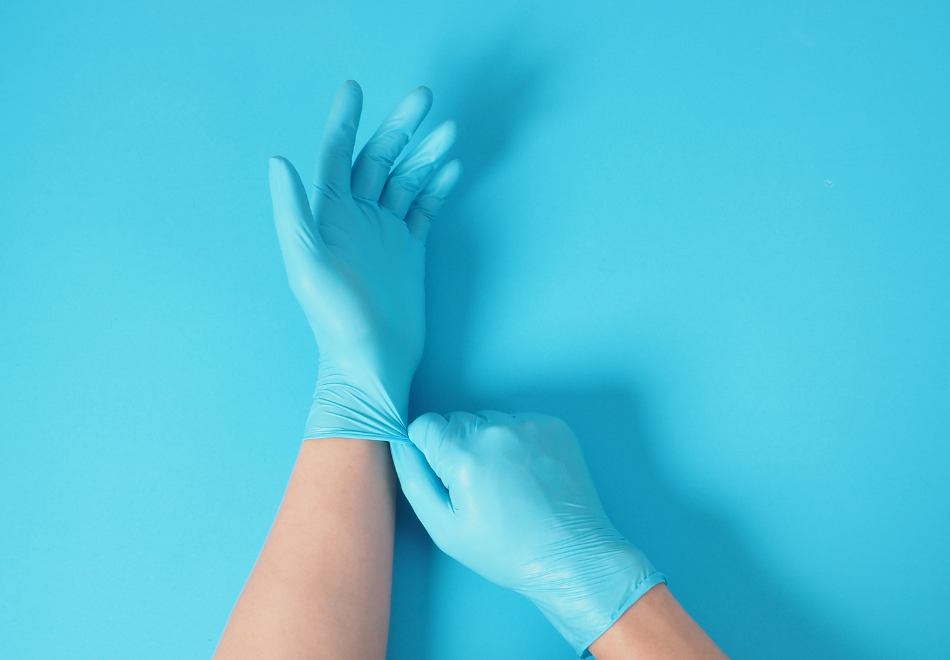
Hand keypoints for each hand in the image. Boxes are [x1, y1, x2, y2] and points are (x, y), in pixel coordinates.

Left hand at [269, 82, 459, 441]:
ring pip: (407, 179)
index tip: (355, 88)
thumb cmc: (335, 319)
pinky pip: (424, 207)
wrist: (371, 361)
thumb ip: (293, 212)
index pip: (337, 155)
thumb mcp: (306, 265)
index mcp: (330, 215)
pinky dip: (437, 186)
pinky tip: (451, 167)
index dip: (345, 120)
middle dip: (400, 127)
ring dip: (425, 153)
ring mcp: (386, 232)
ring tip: (448, 130)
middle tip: (424, 97)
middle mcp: (358, 217)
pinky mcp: (409, 249)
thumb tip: (279, 160)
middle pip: (379, 159)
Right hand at [391, 411, 665, 656]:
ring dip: (488, 441)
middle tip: (477, 484)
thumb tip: (398, 442)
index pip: (424, 424)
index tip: (444, 473)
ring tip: (505, 480)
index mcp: (464, 453)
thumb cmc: (505, 549)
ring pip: (488, 419)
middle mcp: (496, 430)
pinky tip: (528, 473)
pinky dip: (517, 441)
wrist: (571, 555)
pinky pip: (519, 421)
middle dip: (458, 445)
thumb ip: (413, 478)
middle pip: (457, 419)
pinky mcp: (553, 425)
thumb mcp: (444, 527)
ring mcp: (529, 424)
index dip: (428, 449)